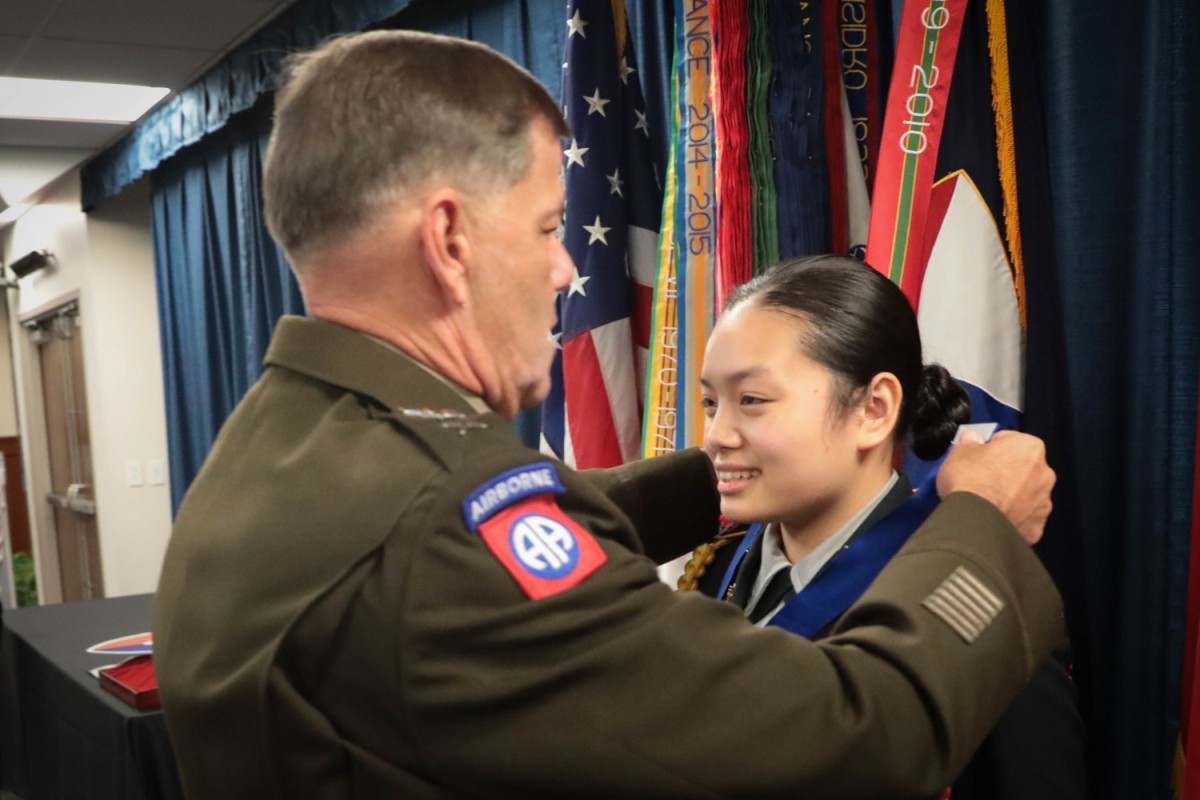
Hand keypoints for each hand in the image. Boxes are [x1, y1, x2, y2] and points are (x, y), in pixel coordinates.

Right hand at [937, 430, 1055, 544]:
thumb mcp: (960, 450)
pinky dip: (1012, 518)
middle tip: (980, 479)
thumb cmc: (970, 481)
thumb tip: (973, 439)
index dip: (990, 447)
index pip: (1009, 440)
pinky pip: (1024, 518)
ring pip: (1025, 494)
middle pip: (1022, 468)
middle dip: (1004, 472)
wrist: (974, 522)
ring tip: (986, 502)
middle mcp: (1044, 473)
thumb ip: (970, 441)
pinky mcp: (1036, 526)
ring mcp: (1043, 502)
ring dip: (1010, 496)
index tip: (978, 456)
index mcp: (1029, 447)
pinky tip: (993, 518)